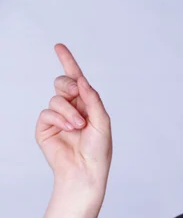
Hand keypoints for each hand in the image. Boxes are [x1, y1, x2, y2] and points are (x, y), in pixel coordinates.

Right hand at [35, 44, 112, 192]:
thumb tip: (81, 80)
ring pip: (56, 98)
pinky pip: (47, 112)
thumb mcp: (102, 122)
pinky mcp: (45, 127)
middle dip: (68, 87)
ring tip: (79, 126)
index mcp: (87, 104)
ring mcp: (57, 117)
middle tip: (76, 98)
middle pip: (63, 83)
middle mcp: (72, 108)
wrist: (85, 170)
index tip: (59, 47)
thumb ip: (93, 100)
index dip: (68, 62)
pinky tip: (69, 130)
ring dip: (69, 111)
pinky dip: (59, 119)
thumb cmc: (98, 149)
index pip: (76, 79)